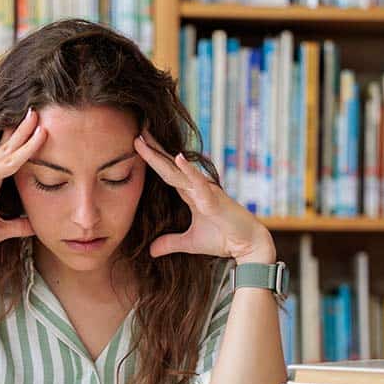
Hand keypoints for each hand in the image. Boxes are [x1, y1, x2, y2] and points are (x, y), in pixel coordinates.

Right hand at [0, 108, 46, 266]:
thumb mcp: (0, 230)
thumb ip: (18, 226)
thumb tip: (35, 226)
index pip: (11, 157)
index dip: (24, 142)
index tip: (39, 127)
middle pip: (8, 149)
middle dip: (23, 131)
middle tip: (36, 112)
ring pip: (3, 157)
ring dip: (17, 140)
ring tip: (30, 122)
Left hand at [134, 130, 274, 263]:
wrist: (247, 246)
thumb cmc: (223, 239)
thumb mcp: (189, 243)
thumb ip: (170, 243)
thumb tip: (151, 251)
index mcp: (191, 193)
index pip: (167, 173)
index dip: (152, 159)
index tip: (136, 145)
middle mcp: (197, 187)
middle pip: (169, 166)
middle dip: (152, 150)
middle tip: (137, 132)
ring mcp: (205, 190)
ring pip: (178, 170)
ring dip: (161, 155)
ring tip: (145, 139)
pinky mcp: (214, 199)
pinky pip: (199, 182)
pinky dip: (188, 170)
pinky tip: (177, 157)